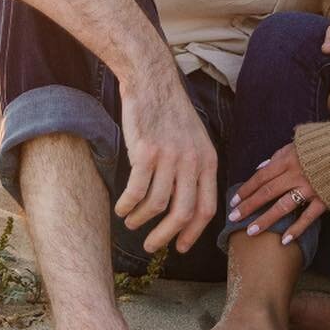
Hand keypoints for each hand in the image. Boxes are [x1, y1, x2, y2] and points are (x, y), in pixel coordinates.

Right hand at [113, 57, 218, 255]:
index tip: (181, 247)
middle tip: (152, 246)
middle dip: (166, 237)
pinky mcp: (146, 152)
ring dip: (141, 220)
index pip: (207, 208)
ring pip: (157, 205)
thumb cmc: (170, 113)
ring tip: (132, 222)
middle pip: (183, 213)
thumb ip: (194, 169)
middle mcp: (192, 161)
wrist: (152, 81)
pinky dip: (127, 205)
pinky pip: (136, 191)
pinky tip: (121, 208)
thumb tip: (187, 205)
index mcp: (207, 160)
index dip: (194, 233)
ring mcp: (169, 156)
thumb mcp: (195, 140)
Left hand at [228, 143, 325, 246]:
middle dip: (249, 206)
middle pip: (267, 192)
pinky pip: (307, 217)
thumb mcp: (298, 143)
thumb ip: (279, 156)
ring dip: (265, 220)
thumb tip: (261, 167)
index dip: (246, 189)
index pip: (261, 176)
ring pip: (282, 206)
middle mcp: (296, 174)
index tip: (234, 201)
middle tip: (233, 218)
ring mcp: (310, 188)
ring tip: (251, 231)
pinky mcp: (324, 199)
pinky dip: (295, 229)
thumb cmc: (324, 143)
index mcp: (288, 159)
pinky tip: (283, 240)